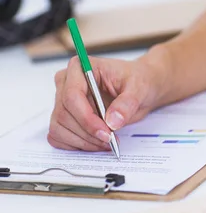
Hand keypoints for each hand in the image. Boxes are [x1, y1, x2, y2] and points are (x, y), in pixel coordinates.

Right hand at [48, 55, 166, 150]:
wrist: (139, 87)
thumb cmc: (137, 81)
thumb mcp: (139, 88)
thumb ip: (127, 104)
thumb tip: (112, 121)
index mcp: (81, 68)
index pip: (72, 95)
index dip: (86, 118)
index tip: (106, 132)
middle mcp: (66, 82)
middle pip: (64, 114)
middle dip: (88, 133)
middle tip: (110, 140)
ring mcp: (62, 100)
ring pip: (59, 127)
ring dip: (83, 141)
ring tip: (107, 142)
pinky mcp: (64, 116)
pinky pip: (59, 136)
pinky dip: (76, 144)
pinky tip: (95, 143)